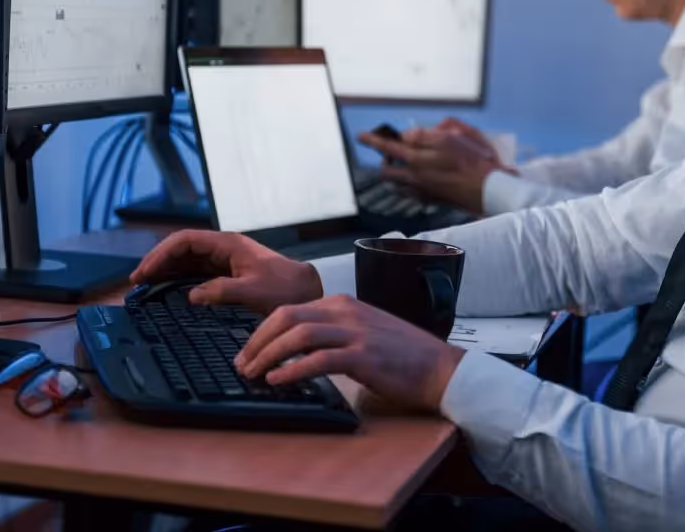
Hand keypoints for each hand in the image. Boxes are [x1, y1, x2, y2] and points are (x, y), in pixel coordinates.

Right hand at [130, 230, 322, 312]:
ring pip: (187, 259)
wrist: (306, 291)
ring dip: (166, 270)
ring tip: (146, 286)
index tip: (145, 272)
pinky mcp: (228, 271)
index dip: (161, 254)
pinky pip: (197, 271)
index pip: (185, 240)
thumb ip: (221, 291)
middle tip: (138, 282)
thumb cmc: (285, 288)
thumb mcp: (253, 292)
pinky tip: (167, 290)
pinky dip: (179, 278)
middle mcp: (224, 247)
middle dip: (158, 261)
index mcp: (228, 243)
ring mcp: (225, 259)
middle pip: (182, 247)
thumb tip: (192, 295)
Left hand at [236, 294, 465, 410]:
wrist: (440, 369)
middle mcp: (347, 312)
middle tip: (243, 363)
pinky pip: (319, 359)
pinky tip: (278, 381)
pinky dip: (293, 370)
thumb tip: (294, 350)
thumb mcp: (363, 332)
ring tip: (254, 374)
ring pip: (298, 335)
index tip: (248, 351)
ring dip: (269, 355)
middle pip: (287, 316)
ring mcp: (356, 333)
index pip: (290, 309)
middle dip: (258, 341)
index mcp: (344, 304)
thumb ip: (333, 334)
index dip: (262, 331)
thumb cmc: (402, 356)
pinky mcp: (364, 356)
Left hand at [357, 121, 505, 213]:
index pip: (388, 147)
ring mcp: (422, 191)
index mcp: (418, 159)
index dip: (373, 140)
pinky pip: (409, 193)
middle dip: (384, 160)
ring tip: (403, 165)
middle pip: (387, 171)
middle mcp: (415, 177)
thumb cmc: (474, 161)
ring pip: (396, 183)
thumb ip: (425, 136)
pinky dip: (407, 185)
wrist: (489, 190)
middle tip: (392, 151)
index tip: (360, 136)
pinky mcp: (431, 200)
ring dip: (394, 174)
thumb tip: (407, 136)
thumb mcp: (451, 137)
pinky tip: (417, 179)